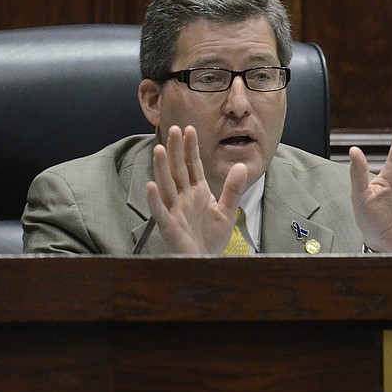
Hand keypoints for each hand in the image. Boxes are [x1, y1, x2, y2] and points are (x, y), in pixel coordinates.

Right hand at [146, 125, 247, 252]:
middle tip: (173, 129)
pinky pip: (160, 212)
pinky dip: (155, 200)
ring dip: (162, 168)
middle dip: (176, 151)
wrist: (207, 262)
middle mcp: (183, 198)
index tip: (189, 129)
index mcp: (197, 192)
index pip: (193, 166)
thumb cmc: (212, 237)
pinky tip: (150, 186)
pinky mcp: (169, 227)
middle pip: (178, 170)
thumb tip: (241, 165)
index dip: (190, 148)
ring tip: (160, 149)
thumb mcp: (227, 210)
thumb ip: (233, 188)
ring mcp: (174, 211)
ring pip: (166, 186)